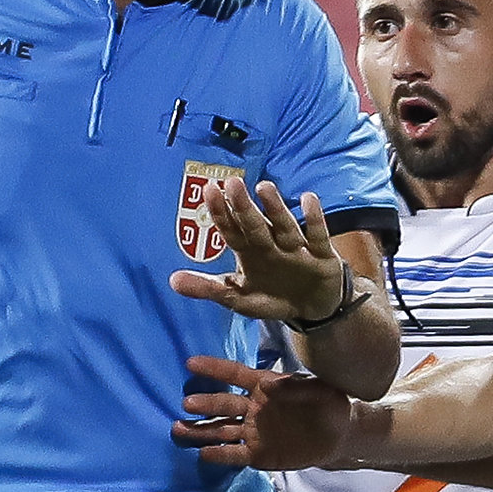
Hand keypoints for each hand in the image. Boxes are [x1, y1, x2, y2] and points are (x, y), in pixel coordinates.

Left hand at [169, 181, 348, 324]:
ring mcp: (296, 248)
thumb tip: (171, 281)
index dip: (220, 213)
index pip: (231, 230)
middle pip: (255, 225)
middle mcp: (270, 244)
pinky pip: (317, 236)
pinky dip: (314, 219)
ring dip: (275, 208)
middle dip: (243, 207)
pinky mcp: (321, 256)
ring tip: (264, 188)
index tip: (209, 190)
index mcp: (249, 251)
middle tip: (232, 183)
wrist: (313, 307)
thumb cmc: (273, 296)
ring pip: (284, 226)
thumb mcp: (239, 299)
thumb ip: (208, 288)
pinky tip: (308, 199)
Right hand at [175, 356, 353, 470]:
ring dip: (201, 430)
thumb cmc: (330, 405)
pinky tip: (203, 454)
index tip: (191, 363)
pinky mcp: (257, 454)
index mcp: (264, 386)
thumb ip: (296, 388)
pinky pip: (235, 454)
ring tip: (178, 429)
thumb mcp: (322, 391)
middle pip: (224, 404)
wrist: (340, 436)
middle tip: (187, 404)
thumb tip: (267, 385)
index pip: (235, 374)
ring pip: (222, 429)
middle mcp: (252, 408)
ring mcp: (252, 432)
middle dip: (205, 403)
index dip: (214, 369)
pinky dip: (219, 454)